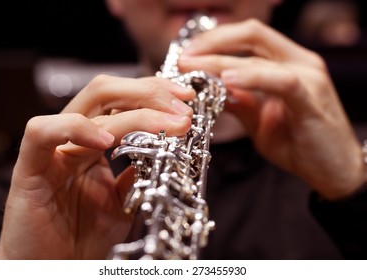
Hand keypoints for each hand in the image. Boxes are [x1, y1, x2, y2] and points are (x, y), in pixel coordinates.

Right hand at [0, 75, 194, 258]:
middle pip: (106, 92)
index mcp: (94, 143)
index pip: (122, 100)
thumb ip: (138, 173)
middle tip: (183, 107)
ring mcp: (52, 151)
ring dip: (133, 110)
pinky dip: (76, 129)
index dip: (154, 94)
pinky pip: (43, 133)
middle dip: (150, 93)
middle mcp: (74, 139)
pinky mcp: (29, 169)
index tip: (186, 100)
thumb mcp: (123, 201)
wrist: (56, 269)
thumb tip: (166, 150)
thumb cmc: (84, 237)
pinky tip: (106, 141)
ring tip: (168, 123)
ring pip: (88, 108)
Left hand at [178, 19, 365, 199]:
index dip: (215, 40)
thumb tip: (211, 89)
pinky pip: (280, 81)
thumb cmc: (299, 144)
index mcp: (287, 63)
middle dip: (212, 43)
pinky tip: (227, 81)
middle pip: (252, 35)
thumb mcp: (259, 121)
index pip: (248, 37)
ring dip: (221, 60)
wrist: (333, 171)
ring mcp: (308, 77)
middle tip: (184, 58)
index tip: (188, 54)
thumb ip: (239, 102)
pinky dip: (251, 78)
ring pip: (259, 57)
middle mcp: (300, 62)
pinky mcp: (311, 99)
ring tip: (194, 67)